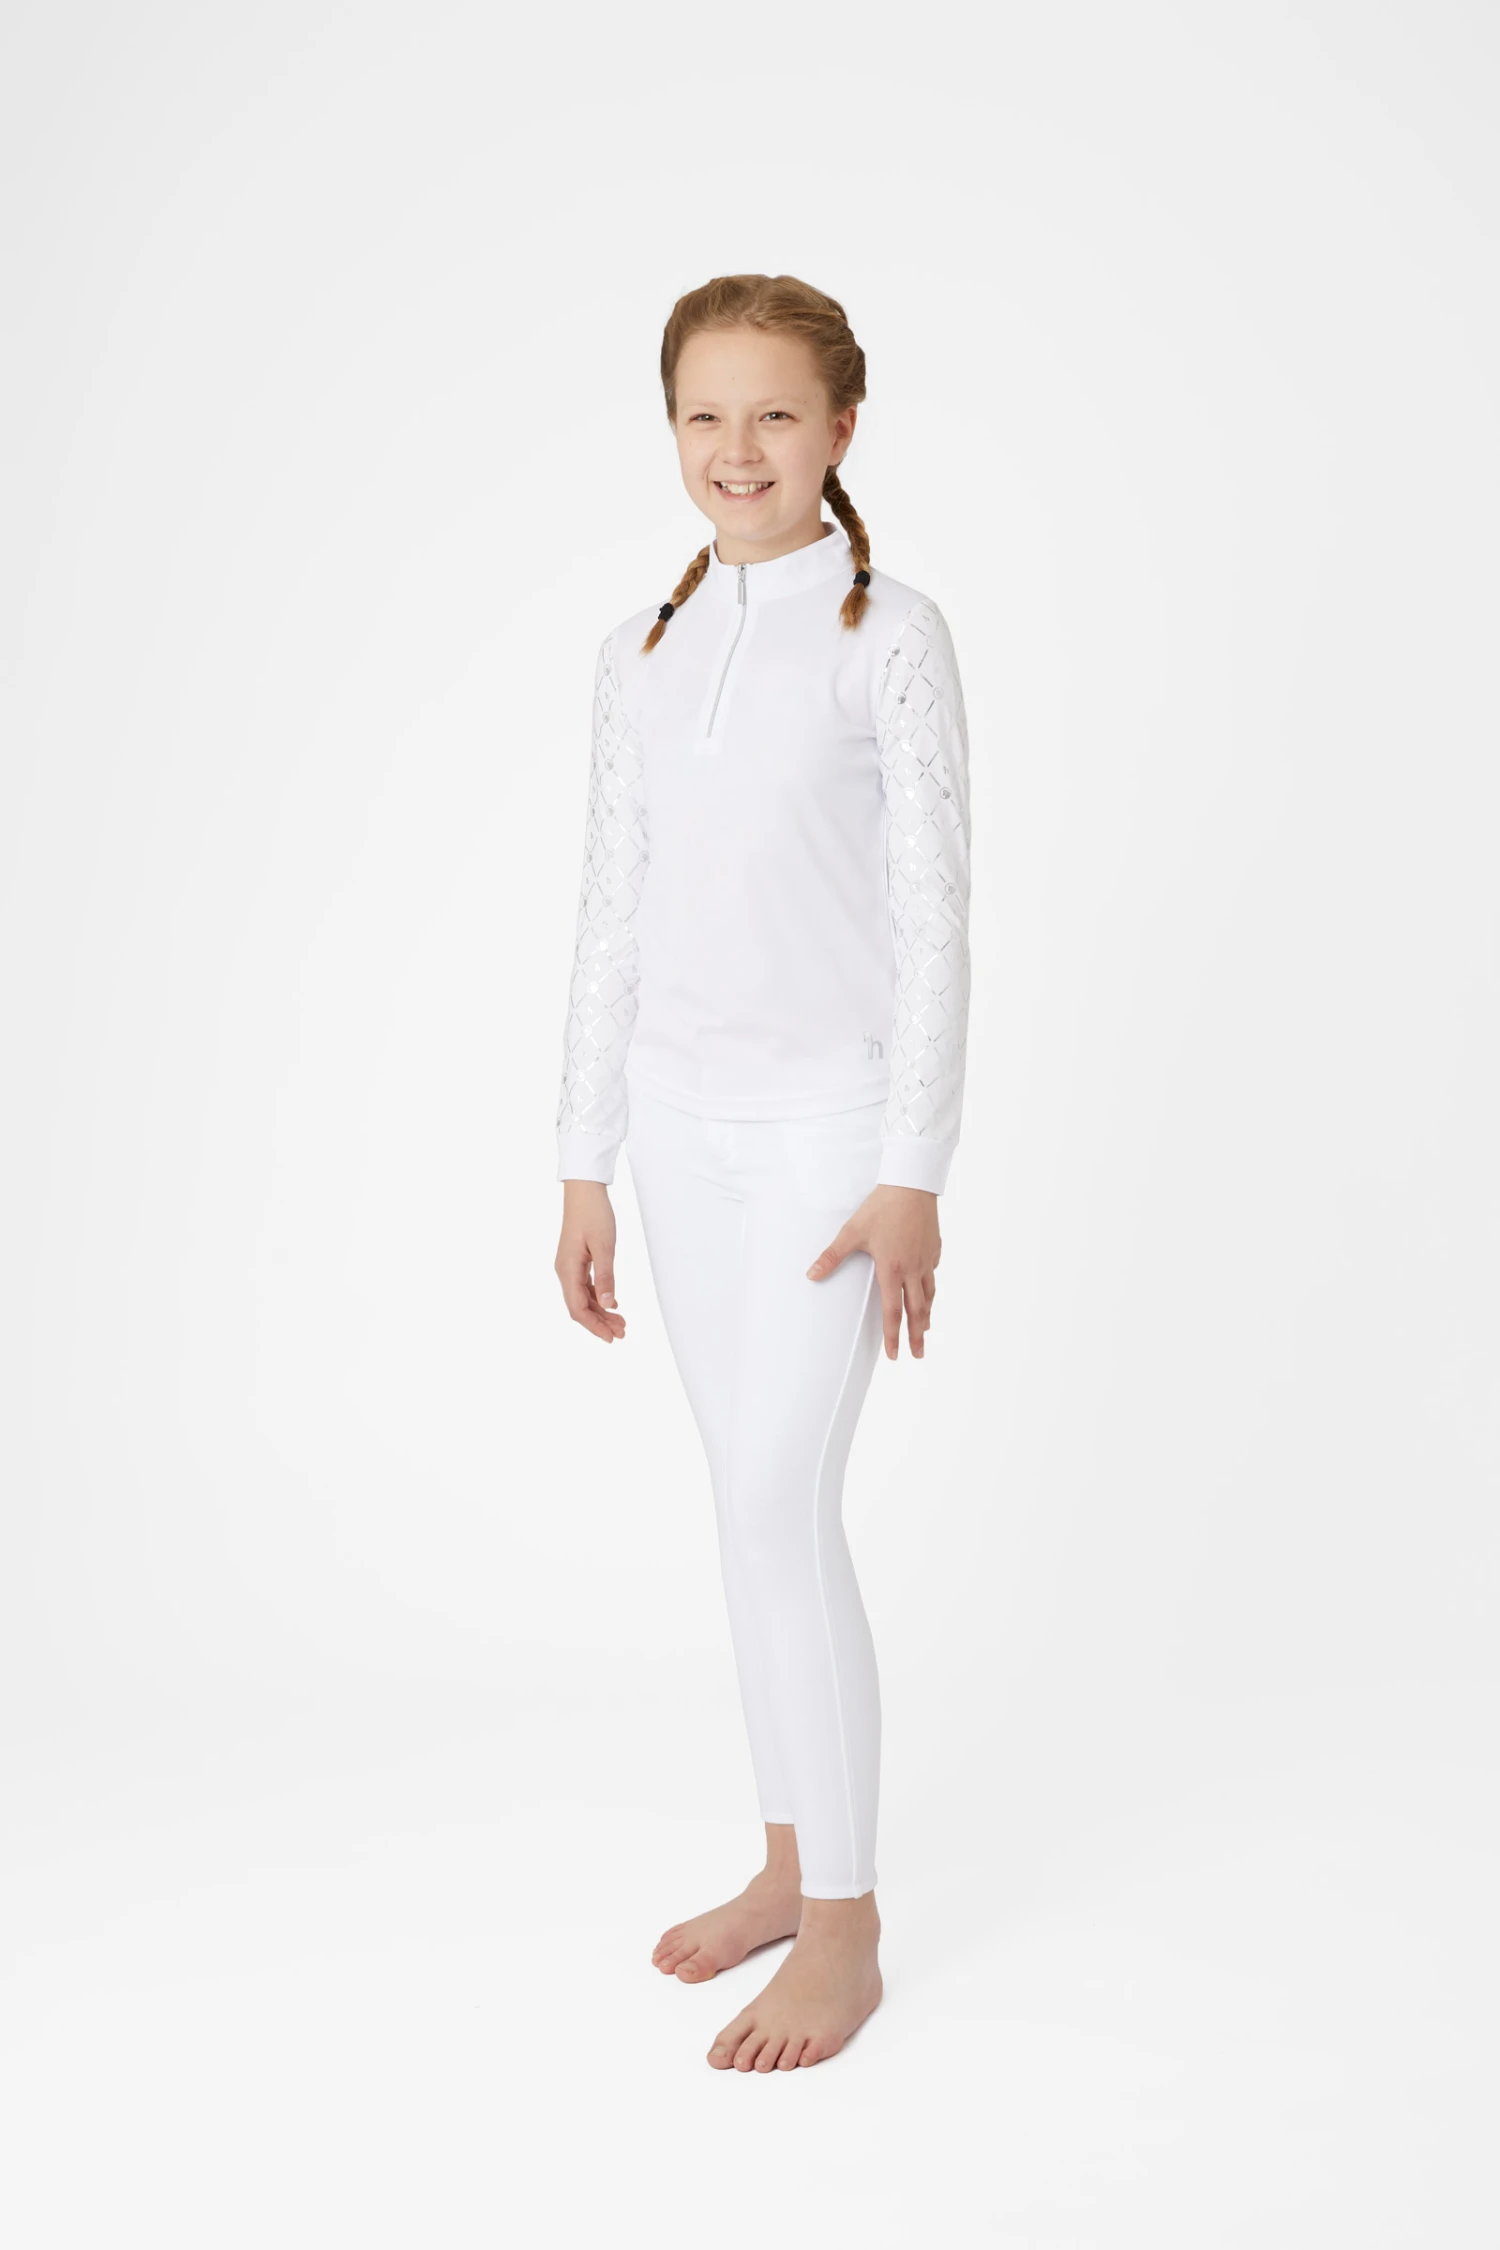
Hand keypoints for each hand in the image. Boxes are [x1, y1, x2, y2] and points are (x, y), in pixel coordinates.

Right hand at [555, 1180, 626, 1341]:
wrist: (584, 1191)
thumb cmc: (594, 1214)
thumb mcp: (604, 1246)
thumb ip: (605, 1277)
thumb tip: (606, 1305)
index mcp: (568, 1270)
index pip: (577, 1308)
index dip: (594, 1326)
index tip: (612, 1338)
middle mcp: (565, 1271)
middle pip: (579, 1307)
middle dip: (600, 1323)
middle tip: (623, 1333)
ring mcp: (569, 1267)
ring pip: (583, 1298)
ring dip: (601, 1312)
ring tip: (621, 1322)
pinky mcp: (576, 1261)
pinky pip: (585, 1287)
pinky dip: (598, 1298)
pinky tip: (612, 1304)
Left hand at [806, 1184, 940, 1359]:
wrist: (911, 1184)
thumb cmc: (881, 1207)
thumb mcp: (852, 1232)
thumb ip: (832, 1256)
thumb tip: (811, 1274)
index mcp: (892, 1269)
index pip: (893, 1312)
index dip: (893, 1336)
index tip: (894, 1354)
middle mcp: (912, 1269)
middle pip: (917, 1311)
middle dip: (916, 1336)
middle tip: (917, 1354)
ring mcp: (926, 1259)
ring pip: (929, 1294)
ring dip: (926, 1315)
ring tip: (925, 1330)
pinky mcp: (934, 1247)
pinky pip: (933, 1273)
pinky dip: (931, 1287)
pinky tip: (928, 1290)